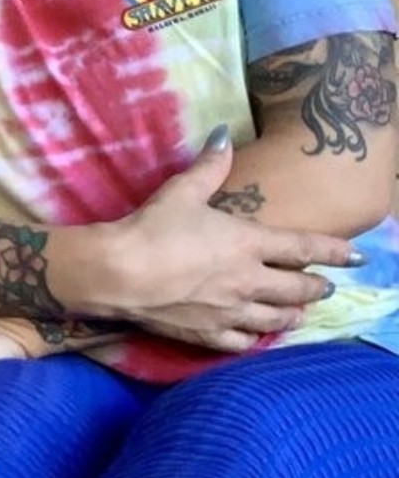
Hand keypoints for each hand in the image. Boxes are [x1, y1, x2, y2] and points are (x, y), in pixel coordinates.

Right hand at [52, 130, 357, 353]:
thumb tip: (222, 134)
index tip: (357, 257)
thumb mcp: (182, 191)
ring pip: (276, 319)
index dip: (335, 251)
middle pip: (297, 288)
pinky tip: (255, 336)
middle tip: (325, 286)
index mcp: (248, 243)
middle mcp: (248, 280)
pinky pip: (242, 343)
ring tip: (300, 313)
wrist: (120, 274)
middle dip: (317, 287)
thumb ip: (209, 165)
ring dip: (293, 315)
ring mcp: (230, 312)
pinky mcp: (208, 334)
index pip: (304, 247)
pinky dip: (255, 339)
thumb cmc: (153, 228)